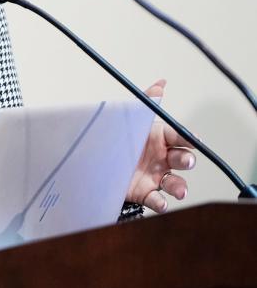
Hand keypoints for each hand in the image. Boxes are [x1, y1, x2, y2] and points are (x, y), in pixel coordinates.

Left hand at [125, 79, 195, 212]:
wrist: (94, 161)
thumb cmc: (118, 138)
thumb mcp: (130, 119)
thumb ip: (146, 102)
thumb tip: (161, 84)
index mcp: (160, 139)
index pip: (180, 137)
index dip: (188, 138)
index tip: (194, 140)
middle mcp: (162, 158)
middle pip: (183, 160)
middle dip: (187, 160)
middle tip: (184, 161)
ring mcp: (155, 176)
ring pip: (175, 183)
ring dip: (180, 186)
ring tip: (179, 190)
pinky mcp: (145, 192)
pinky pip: (157, 199)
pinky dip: (161, 202)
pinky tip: (160, 202)